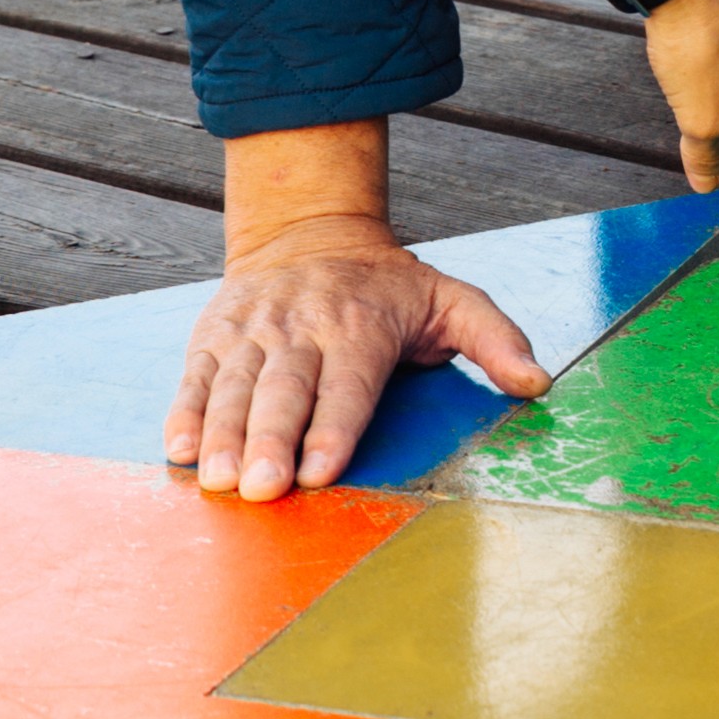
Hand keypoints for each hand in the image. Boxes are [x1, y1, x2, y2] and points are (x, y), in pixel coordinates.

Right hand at [169, 213, 546, 497]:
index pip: (346, 387)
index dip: (332, 429)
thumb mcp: (451, 297)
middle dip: (271, 440)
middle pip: (283, 392)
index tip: (317, 470)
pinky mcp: (214, 335)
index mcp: (360, 328)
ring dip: (224, 435)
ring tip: (220, 478)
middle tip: (261, 487)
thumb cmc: (388, 285)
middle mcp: (302, 330)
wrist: (308, 230)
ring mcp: (253, 331)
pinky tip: (180, 448)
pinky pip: (197, 377)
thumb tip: (537, 380)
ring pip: (235, 387)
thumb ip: (496, 337)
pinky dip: (186, 412)